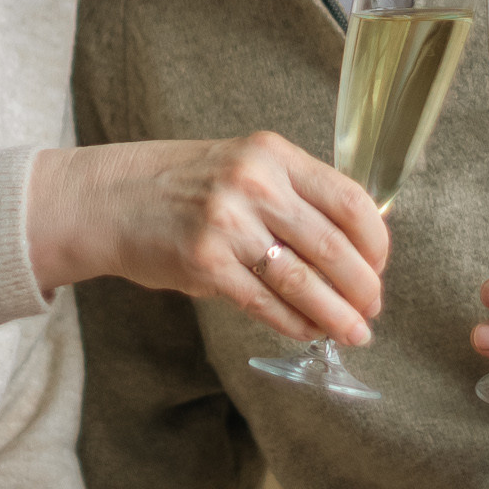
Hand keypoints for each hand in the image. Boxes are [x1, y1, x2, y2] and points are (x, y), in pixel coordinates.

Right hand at [29, 136, 386, 344]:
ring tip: (354, 334)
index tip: (379, 267)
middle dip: (363, 289)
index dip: (376, 243)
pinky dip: (295, 324)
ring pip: (305, 282)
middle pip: (334, 247)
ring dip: (337, 317)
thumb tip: (354, 248)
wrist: (109, 198)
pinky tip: (308, 332)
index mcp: (271, 154)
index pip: (350, 201)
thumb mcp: (242, 166)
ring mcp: (228, 224)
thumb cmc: (181, 185)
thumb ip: (293, 195)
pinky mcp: (206, 264)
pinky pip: (267, 304)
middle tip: (372, 310)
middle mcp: (254, 184)